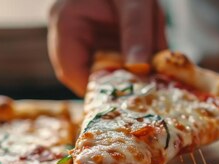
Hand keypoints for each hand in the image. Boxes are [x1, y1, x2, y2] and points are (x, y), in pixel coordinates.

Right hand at [48, 0, 166, 95]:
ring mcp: (80, 33)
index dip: (96, 90)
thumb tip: (141, 70)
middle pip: (86, 72)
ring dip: (126, 71)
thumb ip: (138, 34)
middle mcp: (67, 31)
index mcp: (66, 21)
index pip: (71, 70)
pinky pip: (110, 56)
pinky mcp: (96, 34)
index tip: (126, 99)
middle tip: (146, 91)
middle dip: (117, 81)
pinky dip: (130, 61)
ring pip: (100, 66)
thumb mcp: (136, 2)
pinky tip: (149, 59)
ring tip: (151, 74)